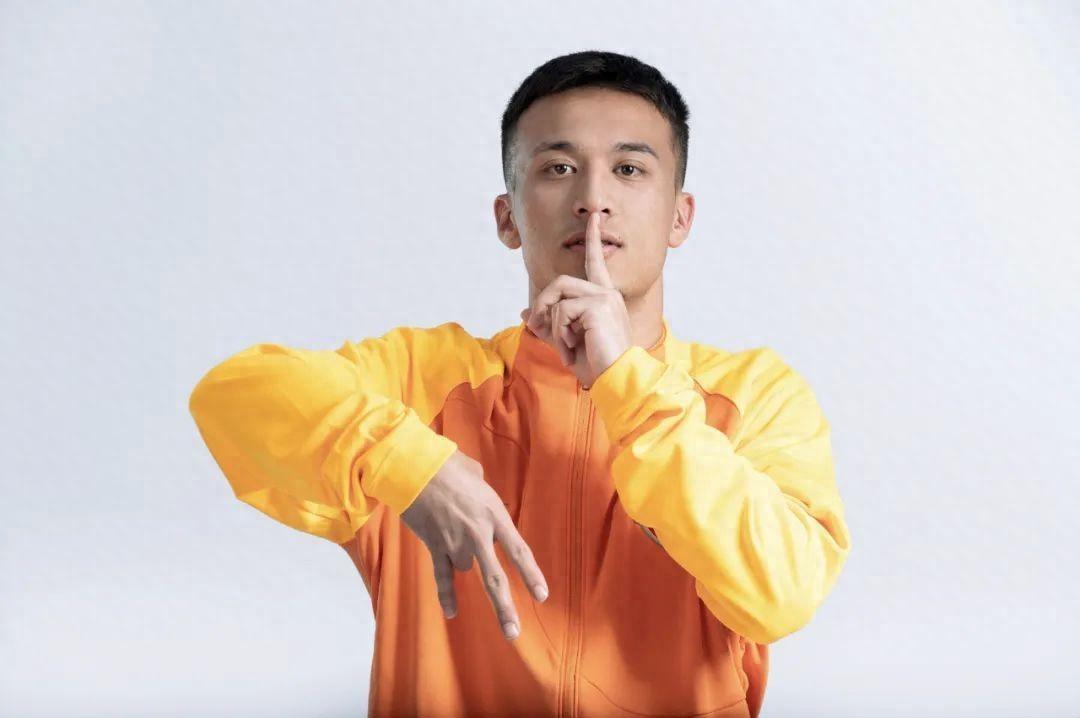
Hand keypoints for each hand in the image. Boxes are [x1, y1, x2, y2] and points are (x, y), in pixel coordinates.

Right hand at [400, 449, 548, 640]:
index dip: (531, 575)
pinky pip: (442, 576)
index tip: (542, 596)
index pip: (519, 551)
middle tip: (513, 633)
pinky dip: (446, 594)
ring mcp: (455, 542)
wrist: (415, 468)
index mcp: (495, 515)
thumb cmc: (449, 465)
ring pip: (466, 568)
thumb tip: (483, 494)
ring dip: (464, 559)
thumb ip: (485, 493)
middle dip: (504, 608)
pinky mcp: (434, 545)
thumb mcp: (477, 475)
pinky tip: (452, 613)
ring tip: (451, 527)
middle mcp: (478, 533)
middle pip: (495, 578)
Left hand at [520, 211, 632, 388]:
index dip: (593, 240)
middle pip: (560, 282)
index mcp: (605, 298)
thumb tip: (526, 311)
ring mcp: (604, 298)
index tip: (595, 219)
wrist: (616, 380)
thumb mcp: (566, 342)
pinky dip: (559, 333)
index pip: (596, 263)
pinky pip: (561, 311)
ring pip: (559, 296)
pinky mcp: (598, 306)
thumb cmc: (597, 364)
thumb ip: (547, 325)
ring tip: (565, 345)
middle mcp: (607, 293)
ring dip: (552, 324)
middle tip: (538, 327)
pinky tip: (572, 348)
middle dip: (543, 303)